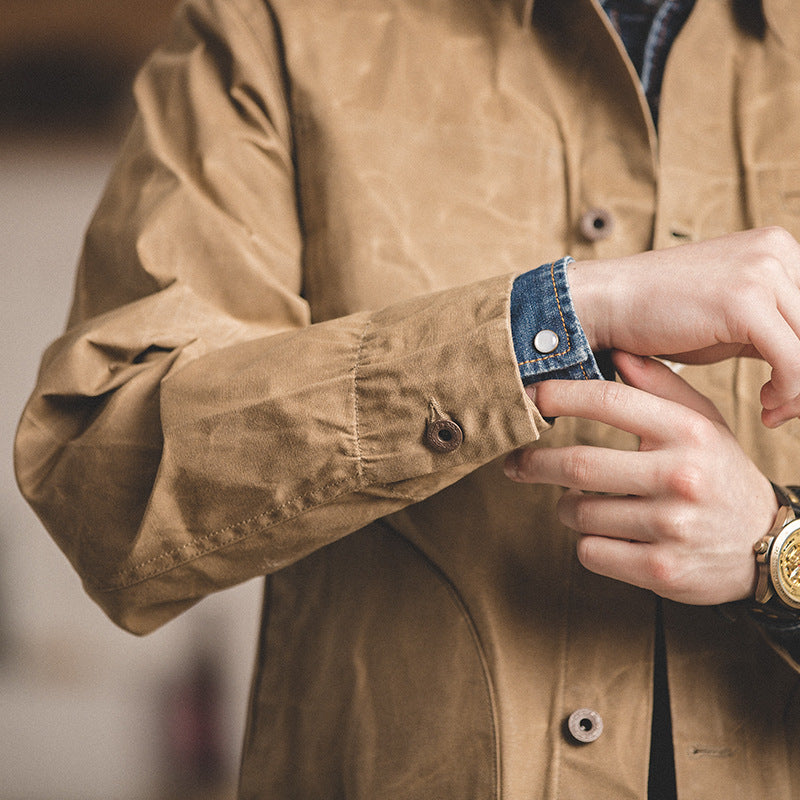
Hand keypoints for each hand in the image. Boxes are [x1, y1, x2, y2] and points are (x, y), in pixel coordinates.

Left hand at [504, 352, 777, 604]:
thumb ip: (662, 387)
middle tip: (515, 463)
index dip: (559, 396)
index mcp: (688, 432)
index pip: (609, 402)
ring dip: (567, 507)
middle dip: (535, 463)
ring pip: (578, 512)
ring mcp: (672, 526)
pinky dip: (587, 542)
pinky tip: (606, 535)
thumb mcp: (704, 424)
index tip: (529, 397)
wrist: (767, 547)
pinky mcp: (662, 570)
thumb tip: (617, 353)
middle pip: (578, 464)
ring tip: (581, 503)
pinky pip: (590, 551)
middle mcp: (681, 476)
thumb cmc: (721, 475)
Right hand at [567, 227, 799, 425]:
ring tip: (776, 411)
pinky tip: (765, 405)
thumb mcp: (730, 319)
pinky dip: (788, 392)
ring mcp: (763, 271)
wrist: (605, 302)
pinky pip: (793, 359)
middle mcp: (777, 251)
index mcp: (778, 248)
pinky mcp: (745, 301)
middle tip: (787, 410)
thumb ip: (772, 331)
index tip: (791, 392)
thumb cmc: (658, 315)